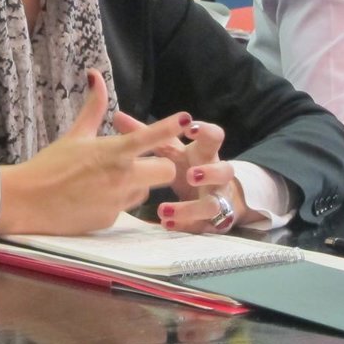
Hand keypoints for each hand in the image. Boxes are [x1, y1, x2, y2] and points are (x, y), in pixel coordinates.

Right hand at [0, 70, 183, 235]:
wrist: (27, 201)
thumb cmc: (50, 164)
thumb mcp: (74, 135)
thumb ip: (93, 108)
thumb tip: (95, 75)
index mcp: (111, 151)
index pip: (149, 137)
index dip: (170, 127)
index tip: (186, 118)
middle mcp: (120, 177)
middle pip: (166, 171)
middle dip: (159, 166)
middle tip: (141, 162)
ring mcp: (117, 201)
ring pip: (147, 192)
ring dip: (137, 185)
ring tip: (109, 181)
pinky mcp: (111, 220)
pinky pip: (127, 209)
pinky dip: (117, 202)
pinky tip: (95, 198)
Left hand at [112, 112, 261, 231]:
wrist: (216, 195)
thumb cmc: (188, 165)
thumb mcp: (170, 150)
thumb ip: (147, 135)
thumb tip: (117, 116)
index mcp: (205, 153)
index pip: (214, 137)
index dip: (206, 131)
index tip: (190, 128)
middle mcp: (217, 175)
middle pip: (225, 170)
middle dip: (210, 172)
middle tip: (190, 174)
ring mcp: (218, 199)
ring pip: (214, 205)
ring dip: (190, 208)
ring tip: (163, 210)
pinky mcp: (214, 221)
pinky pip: (203, 226)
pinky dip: (185, 226)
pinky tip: (166, 224)